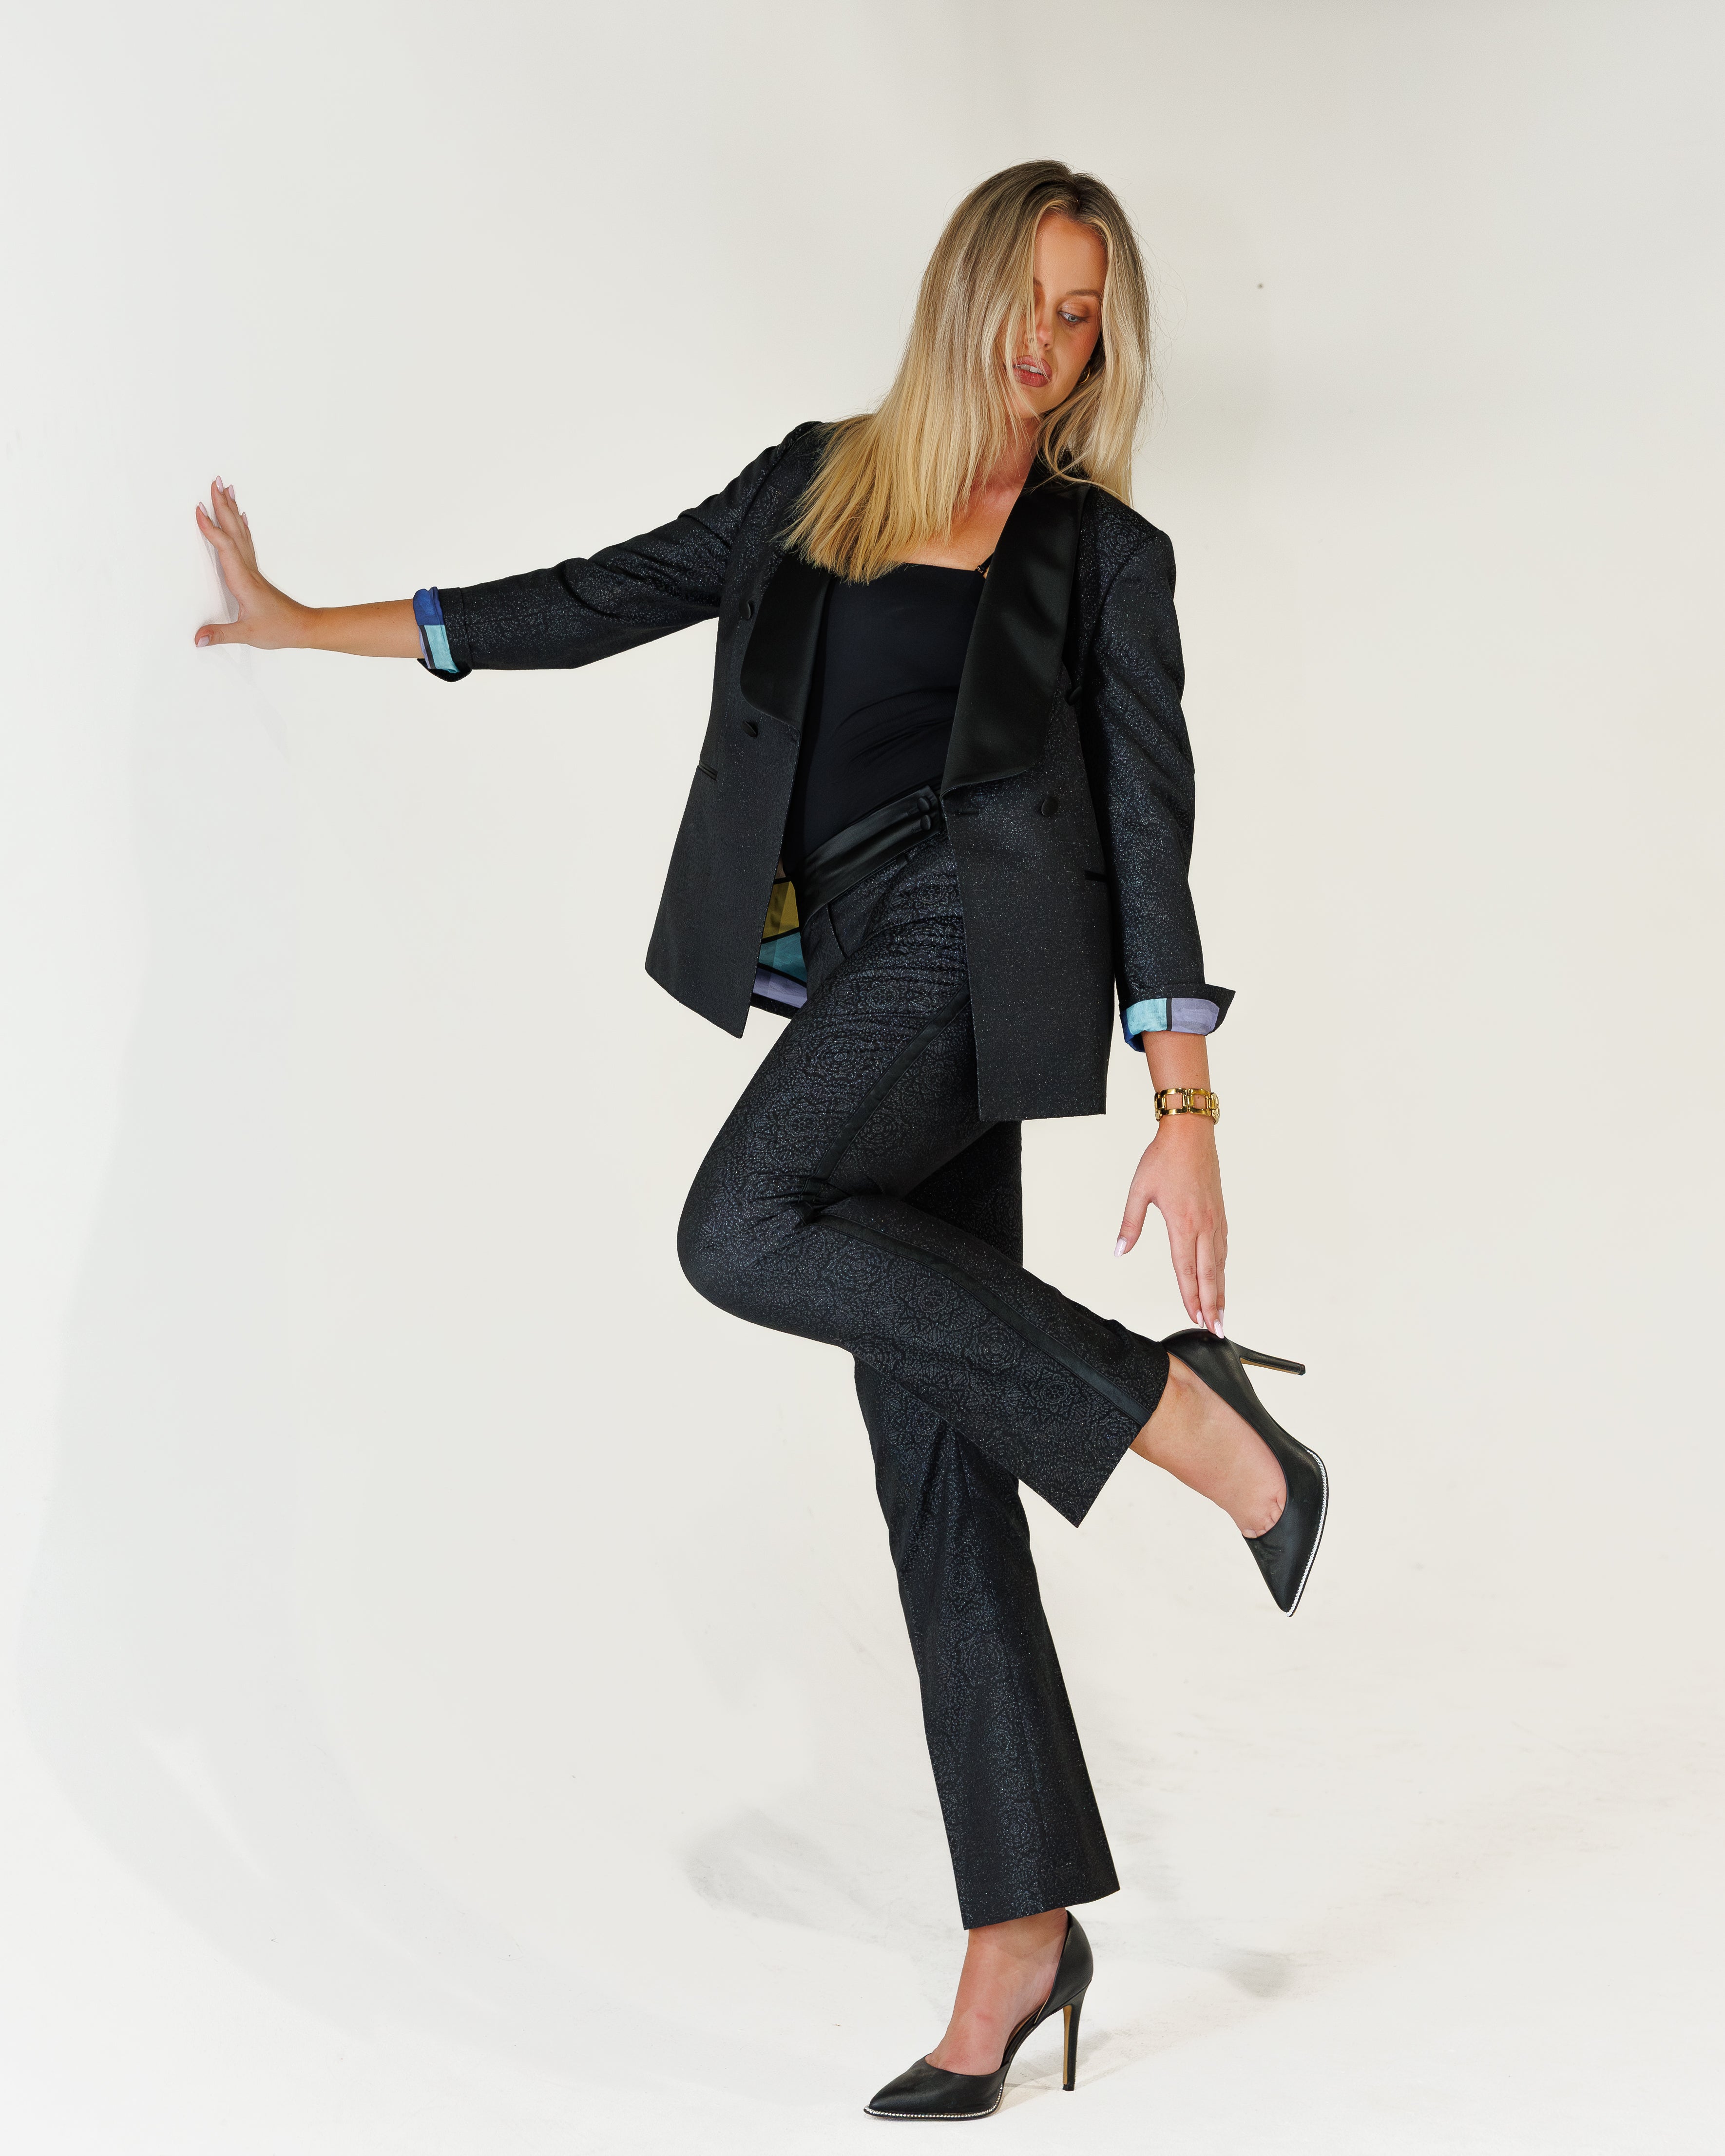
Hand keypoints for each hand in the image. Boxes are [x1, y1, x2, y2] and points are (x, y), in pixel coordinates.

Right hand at [193, 478, 308, 648]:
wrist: (303, 628)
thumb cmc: (279, 629)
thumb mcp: (248, 634)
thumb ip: (221, 634)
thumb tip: (197, 639)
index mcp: (242, 579)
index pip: (224, 547)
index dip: (210, 528)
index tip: (198, 509)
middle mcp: (247, 568)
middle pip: (233, 530)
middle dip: (222, 505)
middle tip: (215, 481)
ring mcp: (252, 568)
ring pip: (240, 531)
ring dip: (231, 509)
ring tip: (226, 488)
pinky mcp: (254, 573)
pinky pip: (246, 541)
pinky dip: (241, 526)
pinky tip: (241, 516)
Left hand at [1116, 1112, 1227, 1334]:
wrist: (1190, 1134)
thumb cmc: (1164, 1159)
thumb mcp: (1139, 1191)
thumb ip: (1130, 1224)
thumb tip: (1119, 1251)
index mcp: (1182, 1223)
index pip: (1186, 1269)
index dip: (1190, 1296)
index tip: (1194, 1318)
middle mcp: (1204, 1225)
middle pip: (1209, 1274)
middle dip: (1212, 1304)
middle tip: (1215, 1328)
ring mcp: (1215, 1220)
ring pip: (1219, 1263)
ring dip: (1220, 1290)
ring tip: (1220, 1313)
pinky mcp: (1220, 1213)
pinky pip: (1223, 1248)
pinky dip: (1222, 1268)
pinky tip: (1220, 1278)